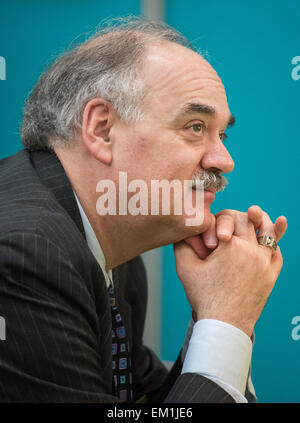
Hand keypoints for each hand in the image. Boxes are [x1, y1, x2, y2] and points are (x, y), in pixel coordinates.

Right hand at [174, 207, 286, 336]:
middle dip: (240, 217)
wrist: (224, 324)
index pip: (230, 217)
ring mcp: (264, 263)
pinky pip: (277, 253)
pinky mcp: (272, 275)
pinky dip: (274, 242)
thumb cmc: (204, 296)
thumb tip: (185, 228)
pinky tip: (273, 235)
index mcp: (229, 245)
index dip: (221, 220)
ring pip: (268, 233)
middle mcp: (251, 250)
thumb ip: (182, 244)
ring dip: (262, 221)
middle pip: (250, 221)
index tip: (214, 235)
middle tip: (233, 221)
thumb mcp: (185, 268)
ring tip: (257, 213)